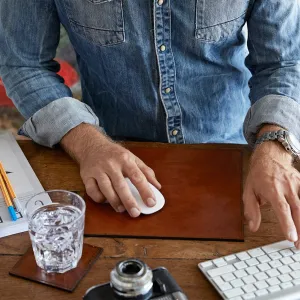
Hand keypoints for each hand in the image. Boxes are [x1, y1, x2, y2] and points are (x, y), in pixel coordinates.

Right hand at [61, 124, 160, 216]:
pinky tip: (106, 201)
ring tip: (122, 209)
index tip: (151, 203)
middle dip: (129, 201)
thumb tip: (157, 187)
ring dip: (115, 202)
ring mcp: (98, 170)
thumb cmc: (115, 154)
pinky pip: (92, 191)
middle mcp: (111, 164)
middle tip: (136, 213)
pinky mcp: (87, 176)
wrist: (92, 145)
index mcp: (125, 159)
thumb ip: (146, 172)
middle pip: (121, 185)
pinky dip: (99, 198)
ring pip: (106, 189)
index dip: (145, 191)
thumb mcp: (133, 158)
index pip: (137, 176)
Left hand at [243, 126, 299, 246]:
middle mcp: (286, 187)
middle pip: (298, 210)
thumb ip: (251, 209)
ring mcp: (297, 184)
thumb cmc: (258, 174)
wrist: (270, 156)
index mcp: (272, 189)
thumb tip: (252, 226)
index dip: (287, 224)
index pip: (282, 209)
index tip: (292, 237)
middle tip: (299, 245)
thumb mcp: (248, 190)